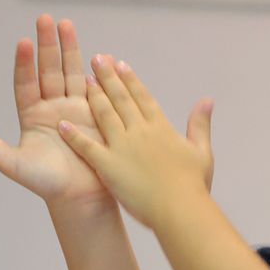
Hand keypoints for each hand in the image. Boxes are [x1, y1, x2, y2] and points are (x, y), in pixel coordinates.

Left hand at [0, 16, 113, 206]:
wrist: (80, 198)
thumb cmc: (46, 184)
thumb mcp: (13, 164)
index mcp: (31, 116)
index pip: (26, 82)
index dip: (25, 63)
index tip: (23, 42)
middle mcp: (52, 108)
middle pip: (48, 70)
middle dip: (47, 45)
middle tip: (45, 19)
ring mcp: (74, 109)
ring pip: (70, 73)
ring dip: (69, 49)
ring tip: (66, 24)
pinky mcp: (95, 116)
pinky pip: (93, 88)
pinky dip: (94, 70)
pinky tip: (96, 53)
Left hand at [56, 56, 213, 228]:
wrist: (181, 210)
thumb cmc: (194, 186)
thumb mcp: (202, 151)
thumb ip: (199, 124)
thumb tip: (207, 99)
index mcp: (162, 128)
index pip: (143, 97)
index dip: (130, 80)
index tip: (120, 64)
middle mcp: (140, 131)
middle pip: (121, 99)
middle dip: (108, 78)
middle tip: (96, 59)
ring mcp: (123, 147)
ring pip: (104, 115)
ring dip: (93, 96)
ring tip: (83, 79)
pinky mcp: (109, 166)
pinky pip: (87, 148)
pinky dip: (74, 136)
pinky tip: (62, 124)